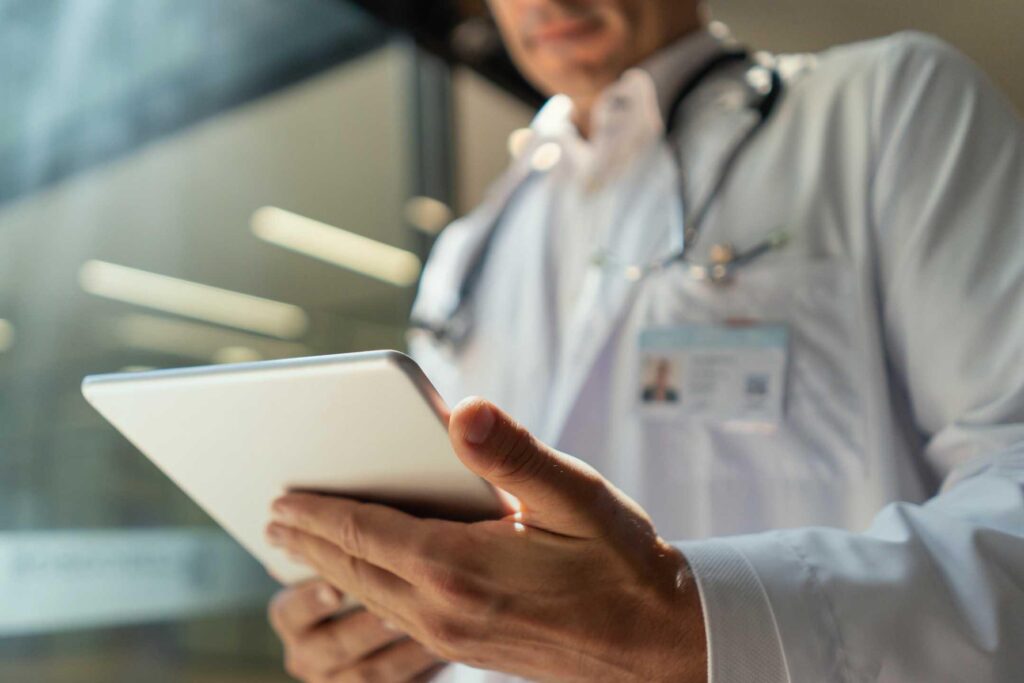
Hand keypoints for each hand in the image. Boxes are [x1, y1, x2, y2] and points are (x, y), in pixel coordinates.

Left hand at [266, 397, 707, 681]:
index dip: (319, 513)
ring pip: (372, 599)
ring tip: (303, 552)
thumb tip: (464, 410)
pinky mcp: (471, 649)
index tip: (280, 499)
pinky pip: (397, 618)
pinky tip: (367, 584)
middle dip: (309, 544)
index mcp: (461, 567)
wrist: (661, 643)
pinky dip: (367, 592)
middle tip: (272, 523)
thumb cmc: (623, 565)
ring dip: (332, 570)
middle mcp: (446, 609)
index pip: (366, 533)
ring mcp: (456, 636)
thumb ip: (514, 454)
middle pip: (356, 570)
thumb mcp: (576, 498)